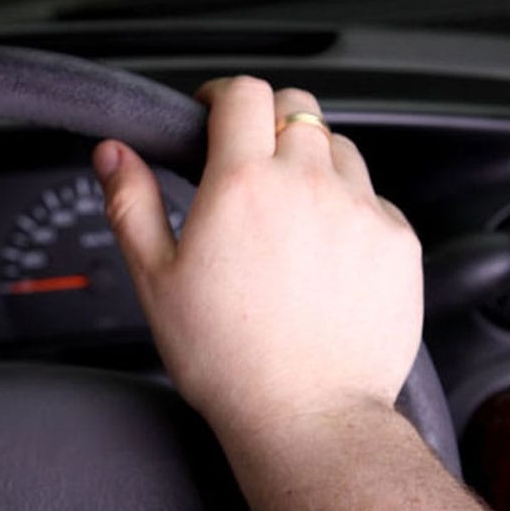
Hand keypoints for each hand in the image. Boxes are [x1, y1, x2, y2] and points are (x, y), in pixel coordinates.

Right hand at [92, 77, 422, 438]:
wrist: (306, 417)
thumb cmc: (226, 357)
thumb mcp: (155, 278)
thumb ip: (131, 202)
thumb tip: (112, 152)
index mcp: (243, 185)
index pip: (244, 93)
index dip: (224, 94)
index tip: (214, 112)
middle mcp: (308, 185)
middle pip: (297, 108)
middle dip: (267, 119)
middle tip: (247, 161)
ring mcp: (360, 211)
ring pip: (338, 148)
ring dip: (309, 160)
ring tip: (286, 210)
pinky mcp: (397, 242)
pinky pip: (373, 197)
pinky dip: (346, 205)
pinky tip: (322, 249)